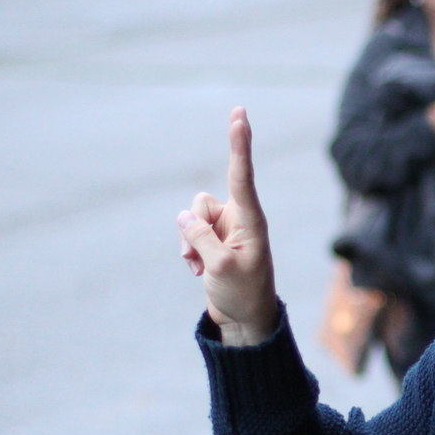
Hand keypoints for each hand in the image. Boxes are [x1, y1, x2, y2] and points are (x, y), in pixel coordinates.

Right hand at [178, 107, 279, 345]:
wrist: (245, 319)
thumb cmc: (242, 293)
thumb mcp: (220, 266)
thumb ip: (201, 238)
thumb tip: (183, 217)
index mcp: (251, 221)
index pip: (242, 175)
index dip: (239, 144)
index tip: (239, 115)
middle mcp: (240, 219)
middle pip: (202, 204)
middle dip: (193, 228)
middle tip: (205, 258)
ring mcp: (226, 230)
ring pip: (192, 218)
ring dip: (188, 243)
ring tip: (200, 267)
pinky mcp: (214, 241)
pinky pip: (189, 234)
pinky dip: (188, 252)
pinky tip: (197, 272)